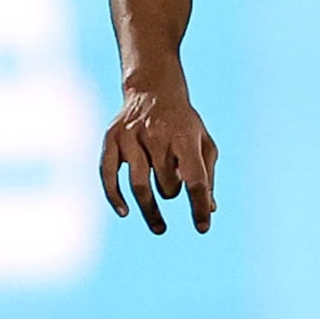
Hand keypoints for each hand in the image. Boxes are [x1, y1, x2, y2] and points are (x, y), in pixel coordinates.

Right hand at [100, 80, 219, 233]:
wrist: (154, 91)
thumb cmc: (184, 124)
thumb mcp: (204, 143)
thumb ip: (208, 175)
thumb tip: (210, 209)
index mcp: (185, 138)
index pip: (196, 179)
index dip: (200, 206)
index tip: (203, 227)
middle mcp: (157, 136)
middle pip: (166, 183)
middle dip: (172, 193)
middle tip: (173, 190)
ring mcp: (131, 137)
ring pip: (139, 185)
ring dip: (149, 210)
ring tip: (160, 228)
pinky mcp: (111, 140)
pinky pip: (108, 175)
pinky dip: (115, 196)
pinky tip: (125, 212)